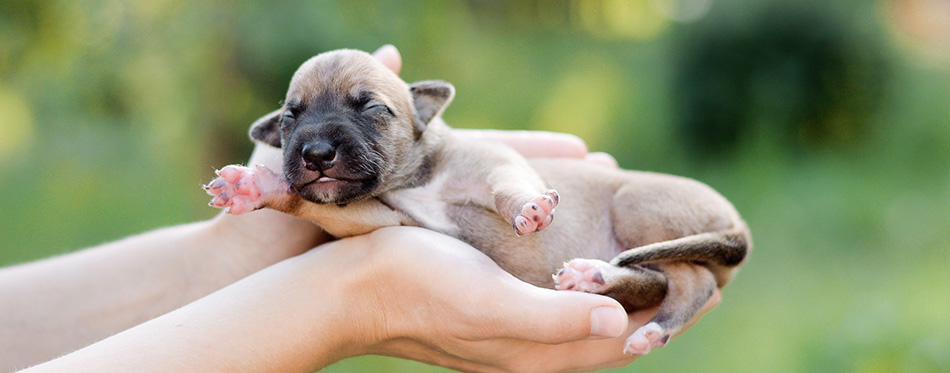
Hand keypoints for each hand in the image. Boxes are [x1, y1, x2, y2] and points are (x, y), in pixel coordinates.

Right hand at [329, 227, 720, 371]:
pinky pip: (556, 308)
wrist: (351, 287)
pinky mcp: (489, 312)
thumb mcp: (491, 303)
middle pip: (606, 336)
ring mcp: (507, 332)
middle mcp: (526, 348)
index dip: (664, 320)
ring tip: (651, 277)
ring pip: (583, 322)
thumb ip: (556, 320)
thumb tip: (622, 326)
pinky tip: (586, 274)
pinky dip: (586, 294)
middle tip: (695, 283)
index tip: (707, 292)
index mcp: (533, 352)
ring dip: (622, 303)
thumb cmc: (420, 286)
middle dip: (652, 313)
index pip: (617, 345)